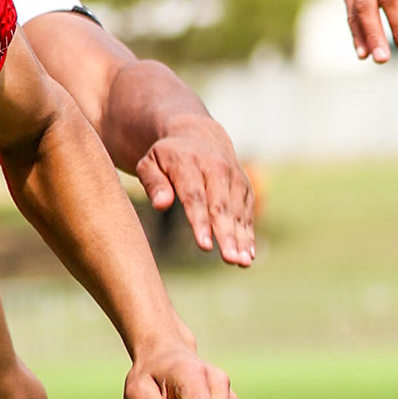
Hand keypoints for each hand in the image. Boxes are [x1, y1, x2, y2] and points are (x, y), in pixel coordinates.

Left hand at [134, 123, 255, 265]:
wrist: (197, 136)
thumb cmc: (166, 157)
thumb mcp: (149, 163)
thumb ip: (152, 183)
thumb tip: (161, 204)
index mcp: (189, 163)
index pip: (195, 196)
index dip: (201, 222)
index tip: (205, 246)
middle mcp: (216, 168)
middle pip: (221, 206)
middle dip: (226, 234)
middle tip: (230, 259)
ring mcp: (233, 177)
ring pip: (238, 211)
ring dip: (242, 238)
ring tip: (242, 263)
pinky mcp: (244, 187)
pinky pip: (247, 212)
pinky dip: (248, 233)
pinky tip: (248, 254)